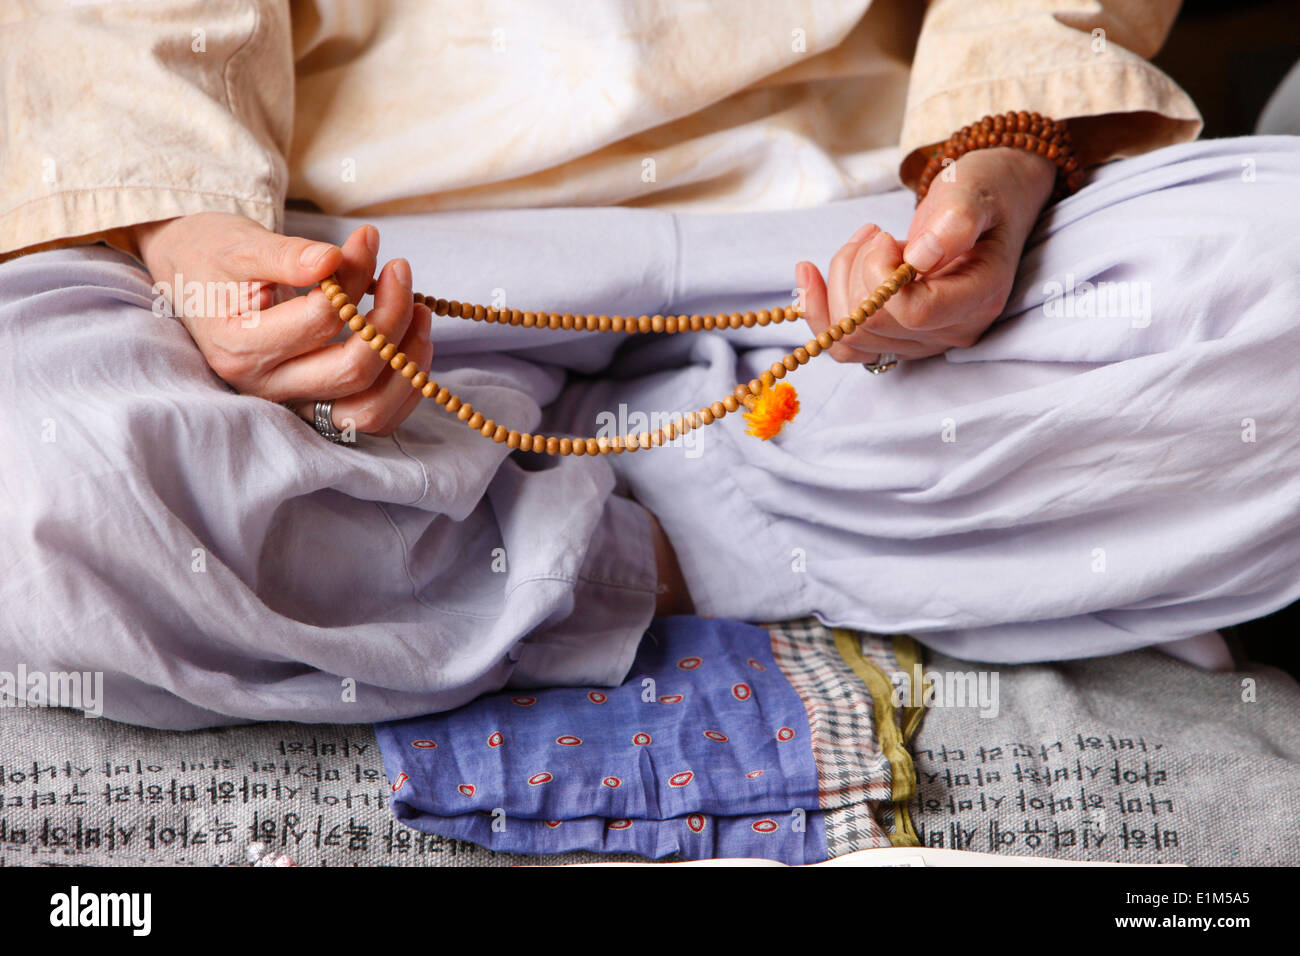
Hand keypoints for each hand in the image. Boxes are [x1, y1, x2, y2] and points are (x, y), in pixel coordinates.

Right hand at [131, 212, 432, 436]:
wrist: (194, 276)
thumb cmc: (213, 255)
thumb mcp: (241, 245)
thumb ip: (286, 256)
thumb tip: (333, 260)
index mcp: (240, 346)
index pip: (320, 322)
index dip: (354, 277)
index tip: (368, 238)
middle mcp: (266, 387)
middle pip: (351, 370)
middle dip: (390, 317)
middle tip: (400, 269)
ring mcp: (293, 403)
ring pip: (369, 409)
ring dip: (406, 362)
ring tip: (419, 310)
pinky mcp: (315, 405)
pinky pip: (372, 415)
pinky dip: (403, 385)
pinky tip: (415, 342)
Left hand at [798, 147, 1054, 363]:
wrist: (984, 208)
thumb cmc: (980, 195)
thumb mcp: (975, 192)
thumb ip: (957, 220)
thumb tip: (919, 257)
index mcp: (977, 299)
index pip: (913, 313)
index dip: (880, 276)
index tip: (886, 237)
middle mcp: (951, 331)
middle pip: (873, 325)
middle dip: (856, 271)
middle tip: (874, 232)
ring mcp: (922, 341)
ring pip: (851, 335)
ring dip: (840, 281)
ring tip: (864, 240)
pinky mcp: (895, 339)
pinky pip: (844, 347)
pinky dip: (818, 311)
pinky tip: (809, 273)